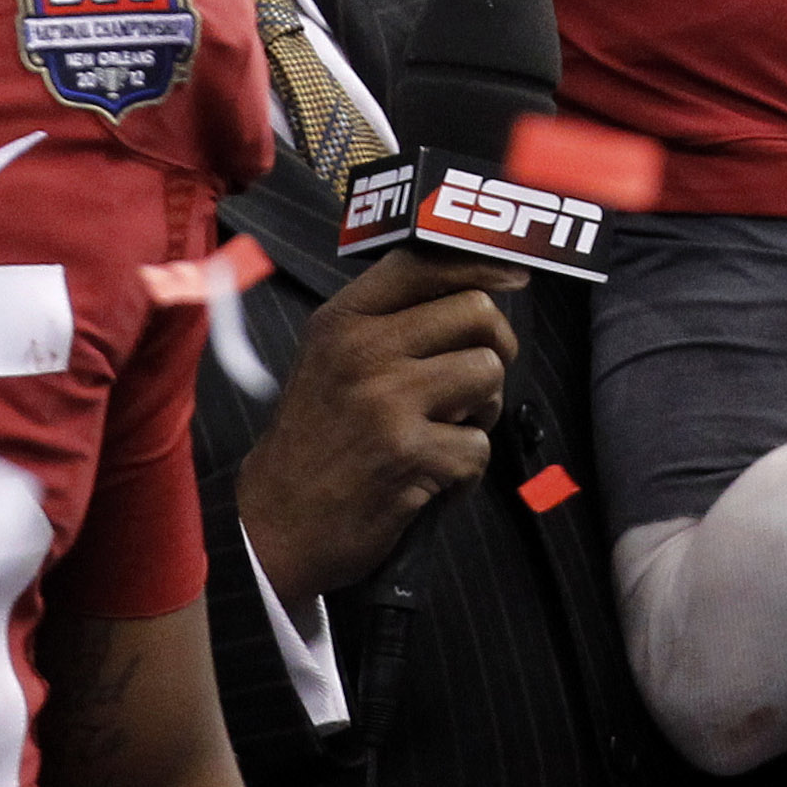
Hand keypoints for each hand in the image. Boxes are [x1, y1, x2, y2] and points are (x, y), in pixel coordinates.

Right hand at [234, 245, 522, 605]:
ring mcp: (386, 401)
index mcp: (343, 320)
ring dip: (484, 410)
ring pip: (489, 373)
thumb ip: (392, 319)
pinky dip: (465, 471)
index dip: (482, 266)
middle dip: (494, 348)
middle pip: (478, 312)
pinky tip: (431, 478)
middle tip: (472, 384)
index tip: (513, 277)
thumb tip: (482, 284)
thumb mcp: (332, 358)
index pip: (425, 262)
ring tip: (446, 431)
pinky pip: (480, 446)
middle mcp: (363, 350)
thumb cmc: (317, 440)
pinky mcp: (408, 455)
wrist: (274, 525)